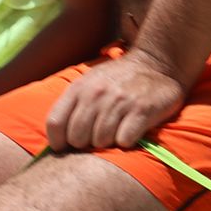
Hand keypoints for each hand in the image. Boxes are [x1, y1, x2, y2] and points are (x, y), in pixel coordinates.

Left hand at [45, 49, 186, 151]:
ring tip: (115, 131)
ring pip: (101, 142)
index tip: (65, 148)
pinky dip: (127, 141)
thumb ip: (72, 105)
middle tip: (97, 137)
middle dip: (86, 143)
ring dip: (108, 143)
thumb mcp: (88, 83)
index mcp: (79, 88)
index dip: (58, 142)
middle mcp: (96, 94)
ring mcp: (119, 101)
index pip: (55, 123)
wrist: (155, 63)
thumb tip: (56, 139)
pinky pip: (124, 141)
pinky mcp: (141, 110)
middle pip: (77, 138)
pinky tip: (131, 130)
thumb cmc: (116, 79)